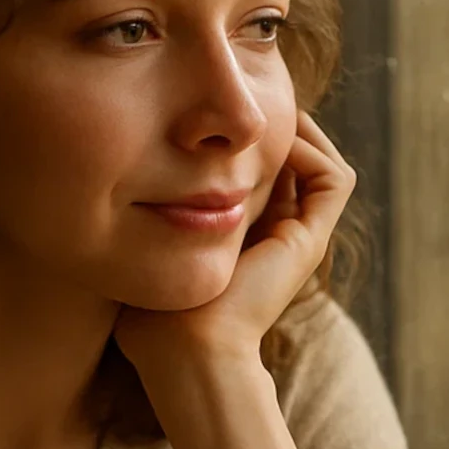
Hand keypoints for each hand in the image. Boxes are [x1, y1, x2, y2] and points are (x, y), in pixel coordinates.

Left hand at [115, 110, 354, 373]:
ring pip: (321, 164)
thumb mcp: (145, 248)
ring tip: (261, 111)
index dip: (240, 138)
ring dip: (298, 131)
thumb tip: (113, 177)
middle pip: (291, 161)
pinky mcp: (311, 240)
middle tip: (236, 100)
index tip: (207, 115)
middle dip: (269, 125)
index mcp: (243, 236)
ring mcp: (300, 237)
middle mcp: (277, 233)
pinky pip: (334, 179)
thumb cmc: (153, 313)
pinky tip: (273, 137)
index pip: (257, 170)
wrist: (185, 349)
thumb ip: (142, 217)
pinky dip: (313, 149)